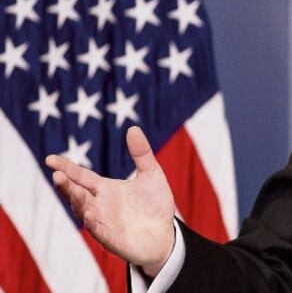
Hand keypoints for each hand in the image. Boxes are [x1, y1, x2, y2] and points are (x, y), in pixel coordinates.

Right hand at [46, 126, 176, 276]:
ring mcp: (104, 222)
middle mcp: (100, 205)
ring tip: (72, 191)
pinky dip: (93, 223)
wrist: (166, 234)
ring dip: (77, 202)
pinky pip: (99, 231)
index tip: (50, 158)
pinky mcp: (112, 239)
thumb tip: (132, 128)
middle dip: (67, 185)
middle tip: (57, 174)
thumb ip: (141, 154)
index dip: (67, 168)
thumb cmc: (154, 205)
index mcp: (105, 189)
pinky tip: (89, 214)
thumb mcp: (151, 174)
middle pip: (77, 194)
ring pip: (84, 212)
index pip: (81, 176)